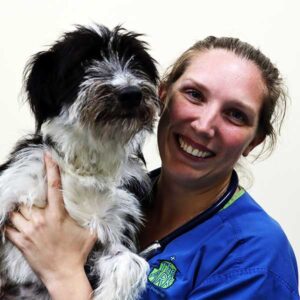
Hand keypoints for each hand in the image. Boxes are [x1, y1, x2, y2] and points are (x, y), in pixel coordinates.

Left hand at [5, 153, 96, 298]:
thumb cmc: (78, 252)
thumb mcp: (90, 232)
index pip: (54, 186)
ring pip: (15, 212)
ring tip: (25, 207)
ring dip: (19, 208)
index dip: (51, 169)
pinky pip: (8, 228)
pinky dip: (9, 223)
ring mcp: (28, 232)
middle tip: (32, 190)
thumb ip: (93, 217)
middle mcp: (40, 221)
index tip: (47, 156)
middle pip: (27, 198)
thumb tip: (102, 204)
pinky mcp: (21, 242)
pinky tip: (16, 222)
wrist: (63, 274)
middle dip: (28, 192)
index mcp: (58, 215)